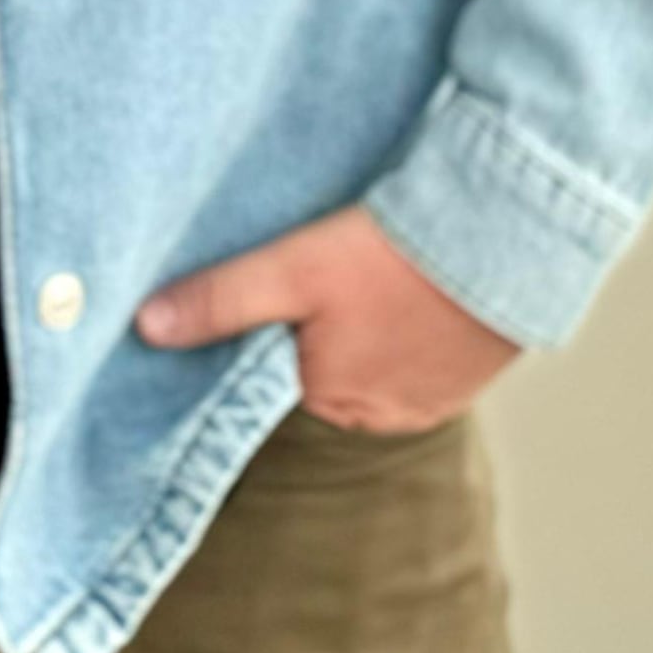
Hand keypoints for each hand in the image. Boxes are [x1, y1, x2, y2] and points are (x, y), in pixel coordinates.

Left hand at [135, 204, 518, 435]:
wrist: (506, 237)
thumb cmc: (395, 259)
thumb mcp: (293, 270)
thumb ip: (220, 301)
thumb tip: (146, 328)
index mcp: (330, 399)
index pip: (276, 371)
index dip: (271, 327)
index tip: (278, 285)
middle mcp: (380, 415)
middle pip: (326, 368)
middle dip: (320, 328)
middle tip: (328, 267)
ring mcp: (431, 399)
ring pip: (375, 360)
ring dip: (369, 325)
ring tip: (372, 270)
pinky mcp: (469, 373)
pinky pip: (422, 354)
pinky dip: (412, 324)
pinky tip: (413, 282)